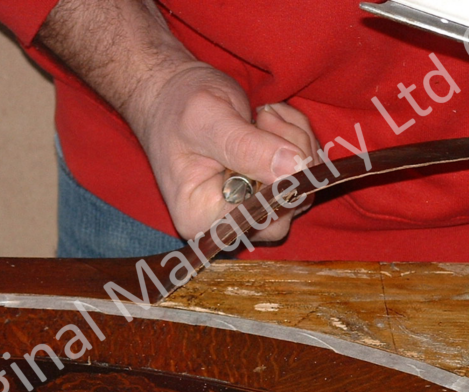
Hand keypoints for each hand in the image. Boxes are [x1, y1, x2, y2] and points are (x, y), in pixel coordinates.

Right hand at [39, 0, 318, 241]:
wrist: (167, 90)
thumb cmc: (174, 107)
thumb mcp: (208, 121)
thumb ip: (248, 149)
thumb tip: (296, 171)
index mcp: (205, 220)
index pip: (263, 225)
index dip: (278, 187)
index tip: (268, 145)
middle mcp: (228, 220)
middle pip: (289, 209)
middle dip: (287, 160)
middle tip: (262, 124)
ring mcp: (248, 201)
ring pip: (300, 184)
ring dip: (291, 142)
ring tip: (257, 117)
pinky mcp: (263, 180)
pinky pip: (301, 165)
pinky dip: (292, 136)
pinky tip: (263, 120)